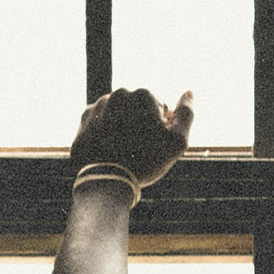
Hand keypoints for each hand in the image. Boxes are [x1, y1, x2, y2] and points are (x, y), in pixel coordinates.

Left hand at [70, 87, 193, 185]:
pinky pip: (102, 122)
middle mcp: (119, 93)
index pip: (162, 108)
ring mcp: (100, 105)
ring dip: (124, 126)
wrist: (106, 180)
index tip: (156, 144)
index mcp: (144, 94)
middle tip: (141, 149)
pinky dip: (106, 132)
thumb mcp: (177, 141)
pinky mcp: (84, 119)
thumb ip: (186, 114)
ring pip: (120, 114)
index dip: (163, 127)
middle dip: (142, 123)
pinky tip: (110, 148)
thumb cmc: (146, 161)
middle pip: (139, 108)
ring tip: (124, 150)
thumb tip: (189, 92)